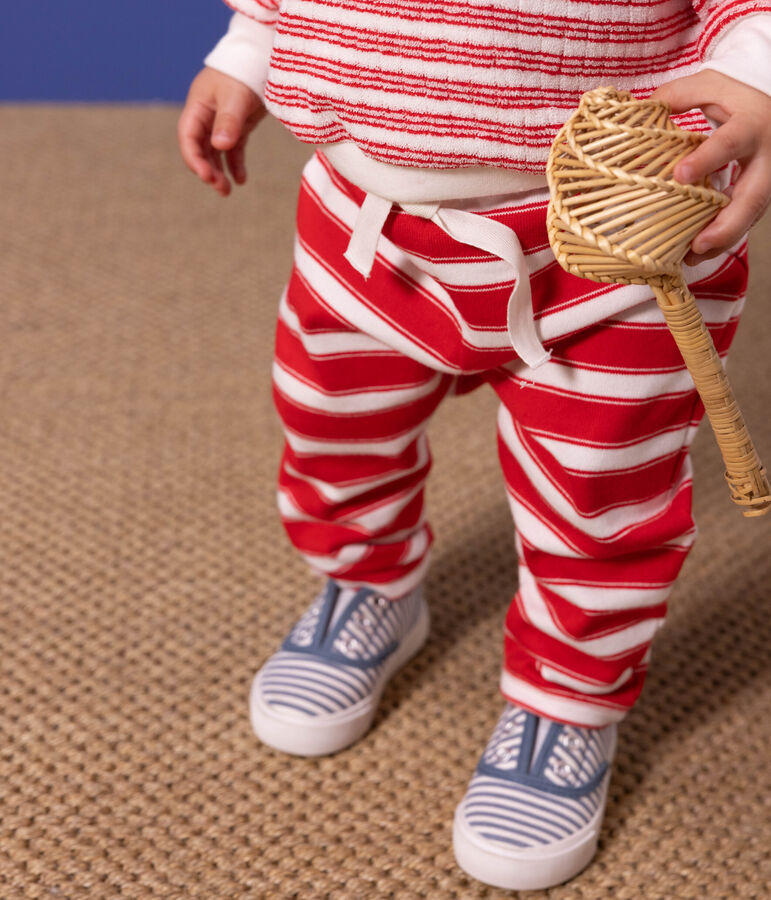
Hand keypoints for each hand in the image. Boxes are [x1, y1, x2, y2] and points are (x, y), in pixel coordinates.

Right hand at [178, 67, 265, 196]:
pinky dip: (235, 165)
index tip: (205, 176)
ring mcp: (221, 122)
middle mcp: (206, 116)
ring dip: (219, 172)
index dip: (194, 158)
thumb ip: (228, 121)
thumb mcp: (235, 96)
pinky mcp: (238, 127)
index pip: (188, 137)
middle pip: (200, 149)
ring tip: (227, 191)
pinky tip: (241, 180)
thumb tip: (220, 146)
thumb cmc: (244, 71)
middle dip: (208, 170)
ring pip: (215, 153)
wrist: (262, 58)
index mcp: (198, 106)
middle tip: (220, 188)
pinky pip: (233, 150)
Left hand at [650, 70, 770, 264]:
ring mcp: (767, 179)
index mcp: (750, 125)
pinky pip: (745, 220)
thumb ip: (677, 95)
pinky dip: (723, 238)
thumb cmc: (736, 95)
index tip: (680, 175)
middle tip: (697, 245)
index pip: (730, 144)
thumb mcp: (710, 85)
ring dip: (723, 241)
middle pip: (753, 197)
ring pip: (751, 216)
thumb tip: (639, 113)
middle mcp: (765, 157)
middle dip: (726, 225)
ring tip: (691, 257)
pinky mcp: (760, 194)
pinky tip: (696, 252)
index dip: (706, 159)